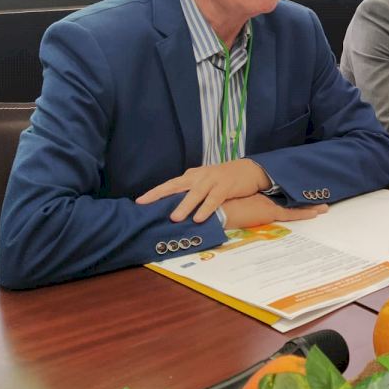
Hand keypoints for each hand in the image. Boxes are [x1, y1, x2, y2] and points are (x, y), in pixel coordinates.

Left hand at [136, 159, 271, 222]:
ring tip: (174, 218)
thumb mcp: (205, 183)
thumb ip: (191, 192)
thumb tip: (173, 210)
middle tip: (146, 205)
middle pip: (176, 185)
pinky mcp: (226, 186)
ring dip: (184, 205)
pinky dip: (206, 208)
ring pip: (195, 193)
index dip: (154, 193)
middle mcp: (199, 176)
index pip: (170, 184)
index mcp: (192, 176)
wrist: (249, 169)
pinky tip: (199, 218)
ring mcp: (212, 180)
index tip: (139, 202)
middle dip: (160, 195)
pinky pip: (214, 199)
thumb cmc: (223, 180)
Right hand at [221, 193, 327, 228]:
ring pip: (294, 206)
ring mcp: (268, 206)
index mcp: (256, 199)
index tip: (301, 194)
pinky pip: (291, 214)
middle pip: (289, 200)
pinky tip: (316, 213)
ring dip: (309, 207)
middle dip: (304, 200)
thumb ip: (235, 210)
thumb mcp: (229, 209)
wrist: (216, 209)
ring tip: (324, 207)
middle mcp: (265, 200)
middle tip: (320, 198)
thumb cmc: (219, 210)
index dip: (290, 196)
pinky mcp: (269, 212)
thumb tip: (234, 212)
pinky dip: (304, 213)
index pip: (278, 197)